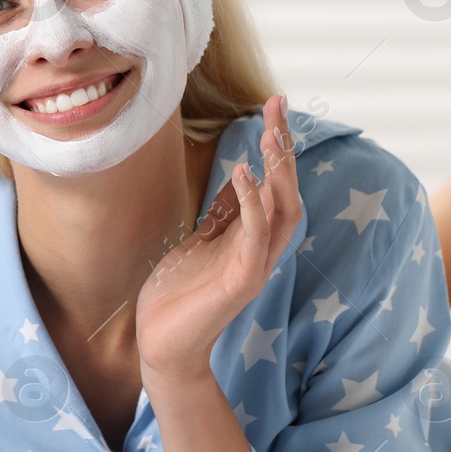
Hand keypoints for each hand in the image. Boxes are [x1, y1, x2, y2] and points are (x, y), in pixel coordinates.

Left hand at [136, 95, 301, 382]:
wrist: (162, 346)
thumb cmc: (179, 296)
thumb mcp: (202, 241)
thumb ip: (224, 213)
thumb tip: (240, 174)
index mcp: (254, 239)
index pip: (277, 184)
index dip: (279, 145)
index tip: (275, 105)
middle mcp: (262, 251)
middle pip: (288, 191)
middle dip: (285, 147)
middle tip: (278, 105)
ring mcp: (255, 267)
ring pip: (283, 212)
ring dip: (279, 171)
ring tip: (270, 133)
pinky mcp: (240, 282)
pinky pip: (255, 237)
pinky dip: (252, 202)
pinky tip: (244, 171)